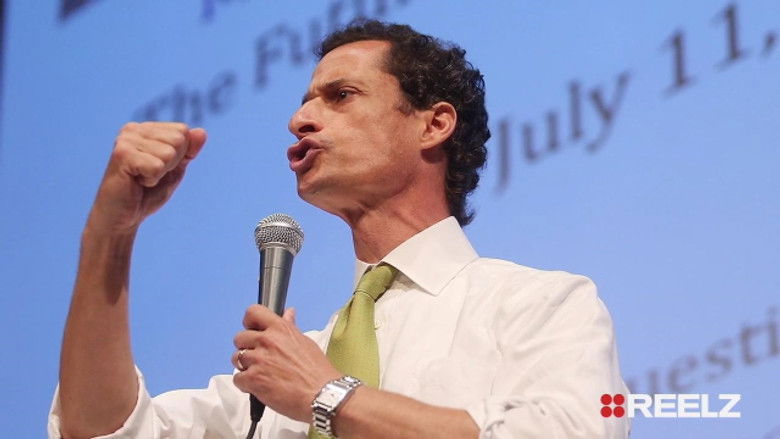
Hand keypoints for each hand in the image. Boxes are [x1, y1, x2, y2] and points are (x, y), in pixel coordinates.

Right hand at [86, 122, 206, 234]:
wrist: (122, 218)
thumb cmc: (147, 193)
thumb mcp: (175, 169)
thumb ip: (189, 151)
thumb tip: (202, 132)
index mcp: (146, 129)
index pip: (183, 131)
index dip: (180, 156)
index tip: (159, 167)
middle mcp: (134, 129)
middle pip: (178, 140)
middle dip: (171, 164)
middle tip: (150, 174)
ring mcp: (126, 140)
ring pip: (169, 153)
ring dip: (160, 173)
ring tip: (141, 179)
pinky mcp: (122, 155)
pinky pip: (157, 166)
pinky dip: (152, 179)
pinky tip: (136, 182)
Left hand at [232, 306, 340, 421]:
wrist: (321, 395)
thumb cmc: (317, 372)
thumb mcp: (305, 342)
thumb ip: (290, 327)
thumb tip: (288, 314)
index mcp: (280, 329)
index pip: (253, 313)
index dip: (249, 322)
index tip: (252, 329)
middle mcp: (267, 341)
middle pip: (240, 337)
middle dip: (246, 347)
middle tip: (258, 357)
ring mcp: (258, 360)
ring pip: (236, 357)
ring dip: (245, 366)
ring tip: (259, 373)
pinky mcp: (253, 379)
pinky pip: (237, 378)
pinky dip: (245, 384)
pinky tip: (259, 386)